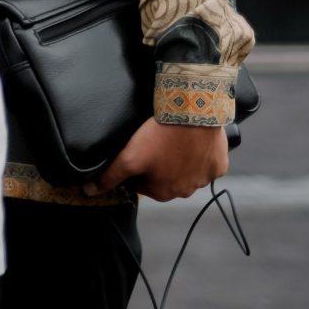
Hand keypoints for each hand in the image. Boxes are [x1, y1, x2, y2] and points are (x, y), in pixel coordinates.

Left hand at [95, 117, 229, 201]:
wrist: (193, 115)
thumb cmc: (159, 137)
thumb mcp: (129, 157)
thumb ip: (109, 177)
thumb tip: (89, 191)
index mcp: (163, 193)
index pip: (142, 184)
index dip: (137, 168)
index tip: (137, 152)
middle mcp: (186, 192)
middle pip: (165, 179)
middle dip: (159, 165)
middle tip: (155, 144)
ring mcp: (205, 180)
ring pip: (187, 172)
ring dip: (179, 161)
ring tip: (172, 140)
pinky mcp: (219, 166)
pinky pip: (206, 163)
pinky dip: (199, 155)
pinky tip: (191, 141)